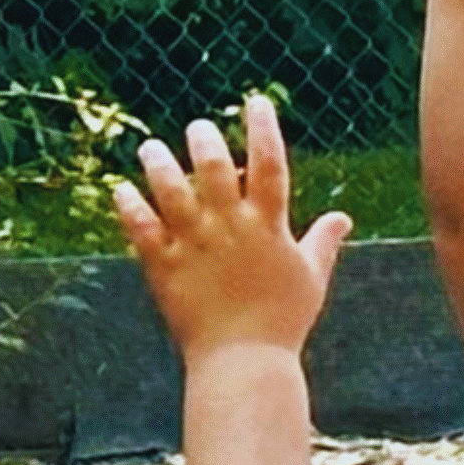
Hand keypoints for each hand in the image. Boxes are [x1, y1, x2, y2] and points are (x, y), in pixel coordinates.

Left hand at [113, 97, 347, 355]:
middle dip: (205, 141)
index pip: (270, 164)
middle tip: (198, 128)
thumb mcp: (311, 277)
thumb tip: (343, 217)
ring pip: (172, 192)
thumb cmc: (283, 321)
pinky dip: (129, 206)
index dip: (264, 128)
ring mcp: (194, 246)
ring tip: (150, 148)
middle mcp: (229, 228)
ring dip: (159, 164)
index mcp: (268, 226)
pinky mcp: (163, 267)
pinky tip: (120, 188)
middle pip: (216, 169)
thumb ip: (323, 241)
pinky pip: (141, 228)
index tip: (255, 102)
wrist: (242, 362)